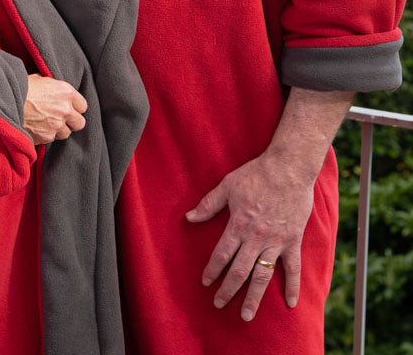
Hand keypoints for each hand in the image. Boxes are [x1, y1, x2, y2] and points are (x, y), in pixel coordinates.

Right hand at [23, 74, 87, 144]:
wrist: (5, 100)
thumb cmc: (21, 87)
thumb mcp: (41, 80)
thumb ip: (55, 88)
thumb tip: (58, 92)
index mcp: (66, 92)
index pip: (83, 106)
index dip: (75, 107)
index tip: (68, 107)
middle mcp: (65, 109)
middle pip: (80, 123)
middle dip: (71, 121)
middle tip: (61, 118)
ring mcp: (56, 125)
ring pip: (66, 133)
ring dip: (58, 129)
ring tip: (46, 123)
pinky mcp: (46, 137)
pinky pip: (52, 139)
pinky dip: (46, 135)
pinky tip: (37, 127)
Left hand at [185, 153, 313, 320]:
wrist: (288, 168)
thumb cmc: (256, 174)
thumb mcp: (228, 185)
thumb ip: (209, 204)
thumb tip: (189, 217)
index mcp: (239, 224)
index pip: (222, 254)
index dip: (212, 270)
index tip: (205, 283)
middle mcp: (256, 237)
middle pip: (239, 271)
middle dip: (227, 290)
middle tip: (218, 304)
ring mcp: (276, 241)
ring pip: (263, 275)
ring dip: (254, 298)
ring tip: (246, 316)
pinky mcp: (293, 241)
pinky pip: (293, 268)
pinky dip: (293, 287)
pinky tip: (290, 304)